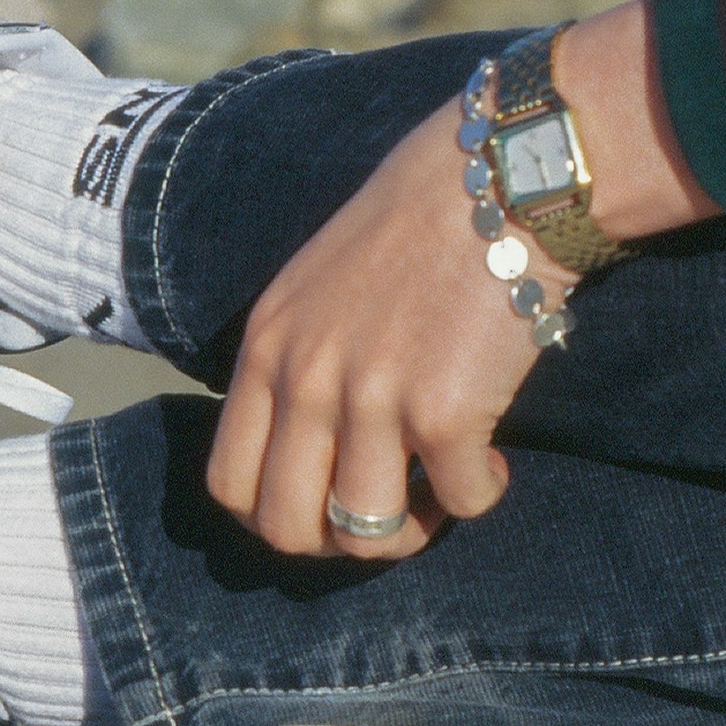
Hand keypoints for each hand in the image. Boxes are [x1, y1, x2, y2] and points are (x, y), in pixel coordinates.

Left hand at [206, 0, 715, 558]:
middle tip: (388, 510)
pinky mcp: (445, 413)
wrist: (497, 180)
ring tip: (443, 487)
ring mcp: (372, 401)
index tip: (327, 501)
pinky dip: (481, 494)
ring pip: (366, 536)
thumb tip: (309, 453)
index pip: (228, 483)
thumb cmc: (417, 228)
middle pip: (285, 529)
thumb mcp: (317, 289)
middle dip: (338, 544)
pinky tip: (495, 457)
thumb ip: (298, 364)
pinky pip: (460, 504)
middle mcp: (305, 379)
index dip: (276, 517)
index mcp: (266, 349)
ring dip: (412, 531)